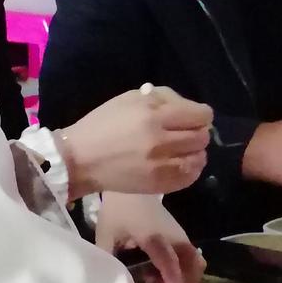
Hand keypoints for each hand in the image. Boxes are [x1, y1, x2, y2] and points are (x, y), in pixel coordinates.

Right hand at [57, 86, 211, 199]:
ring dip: (195, 151)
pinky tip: (181, 163)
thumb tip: (186, 106)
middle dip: (198, 132)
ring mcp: (161, 166)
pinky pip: (189, 178)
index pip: (200, 115)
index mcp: (153, 116)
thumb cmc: (102, 124)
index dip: (201, 114)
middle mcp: (161, 141)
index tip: (195, 116)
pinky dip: (191, 169)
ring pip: (198, 158)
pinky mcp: (158, 185)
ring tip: (183, 149)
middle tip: (186, 133)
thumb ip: (161, 97)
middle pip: (202, 137)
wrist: (80, 159)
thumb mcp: (129, 99)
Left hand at [97, 192, 204, 282]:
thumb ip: (109, 259)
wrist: (131, 182)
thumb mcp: (106, 235)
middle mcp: (173, 236)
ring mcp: (179, 233)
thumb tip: (111, 282)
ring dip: (184, 276)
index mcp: (153, 237)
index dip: (174, 282)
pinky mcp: (179, 232)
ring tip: (158, 282)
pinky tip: (158, 269)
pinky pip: (189, 254)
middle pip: (193, 263)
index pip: (169, 263)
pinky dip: (182, 267)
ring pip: (194, 260)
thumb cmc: (117, 209)